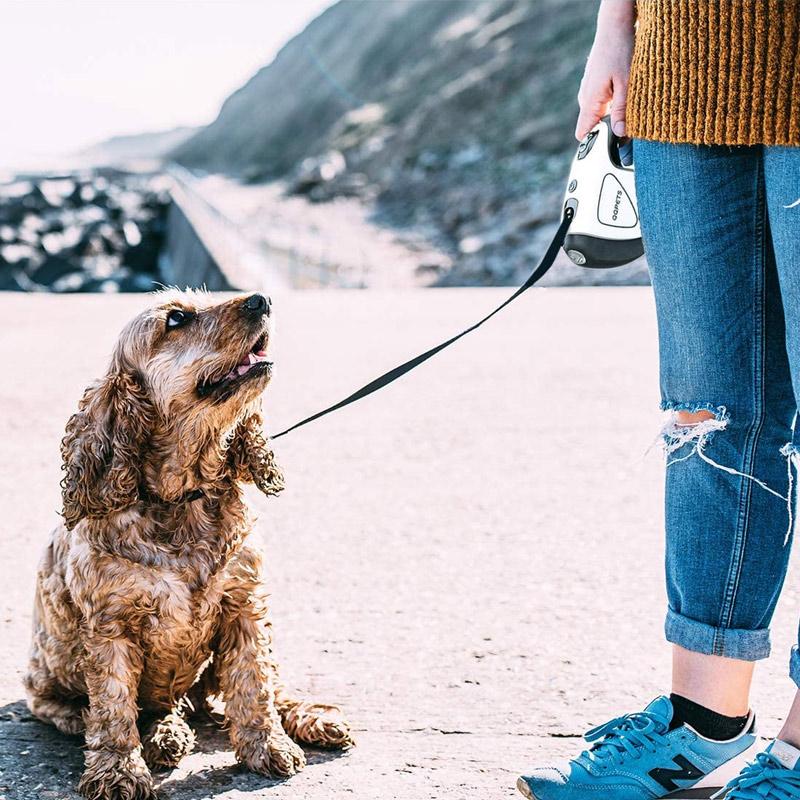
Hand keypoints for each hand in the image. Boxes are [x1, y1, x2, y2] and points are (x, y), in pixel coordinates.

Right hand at [576, 0, 634, 139]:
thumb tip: (621, 135)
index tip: (611, 148)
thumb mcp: (627, 83)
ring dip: (611, 118)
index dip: (595, 144)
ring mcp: (589, 91)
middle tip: (628, 134)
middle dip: (608, 132)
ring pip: (598, 115)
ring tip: (629, 114)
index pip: (583, 134)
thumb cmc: (621, 50)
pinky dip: (612, 106)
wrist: (615, 25)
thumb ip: (622, 111)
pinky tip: (625, 98)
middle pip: (592, 127)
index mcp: (589, 102)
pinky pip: (601, 103)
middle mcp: (585, 98)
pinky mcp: (595, 85)